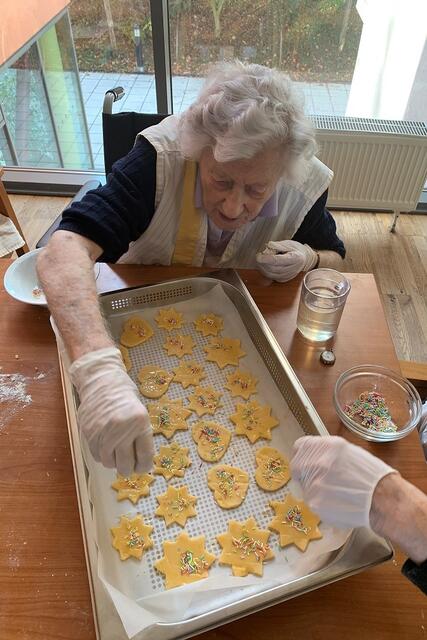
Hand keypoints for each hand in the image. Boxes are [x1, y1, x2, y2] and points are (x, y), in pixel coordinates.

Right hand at [69, 347, 153, 475]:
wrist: (102, 381)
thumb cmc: (124, 396)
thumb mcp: (140, 413)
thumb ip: (140, 436)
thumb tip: (140, 461)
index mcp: (140, 422)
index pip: (145, 456)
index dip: (143, 467)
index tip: (141, 467)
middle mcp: (122, 428)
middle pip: (125, 465)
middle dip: (128, 469)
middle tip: (128, 465)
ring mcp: (104, 432)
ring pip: (109, 462)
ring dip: (113, 462)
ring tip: (116, 453)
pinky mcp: (89, 433)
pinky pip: (96, 455)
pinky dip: (102, 455)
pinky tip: (105, 446)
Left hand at [256, 240, 317, 282]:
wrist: (303, 258)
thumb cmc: (295, 250)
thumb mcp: (288, 244)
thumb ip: (277, 245)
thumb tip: (268, 246)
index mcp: (295, 258)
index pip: (277, 260)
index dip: (266, 259)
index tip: (258, 256)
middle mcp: (293, 269)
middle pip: (272, 269)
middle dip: (262, 263)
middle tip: (259, 256)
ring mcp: (288, 276)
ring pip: (271, 275)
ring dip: (262, 268)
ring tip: (261, 261)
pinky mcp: (284, 280)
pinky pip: (272, 278)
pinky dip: (266, 272)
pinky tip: (265, 266)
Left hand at [290, 435, 396, 528]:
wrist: (383, 499)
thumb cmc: (372, 476)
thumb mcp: (349, 452)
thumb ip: (327, 452)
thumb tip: (313, 456)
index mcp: (327, 446)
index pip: (300, 446)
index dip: (303, 455)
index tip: (306, 462)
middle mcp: (317, 462)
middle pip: (297, 466)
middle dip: (305, 473)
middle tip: (320, 481)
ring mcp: (314, 483)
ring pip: (305, 486)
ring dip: (315, 490)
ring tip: (336, 493)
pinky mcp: (315, 502)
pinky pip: (312, 501)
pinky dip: (321, 503)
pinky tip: (338, 502)